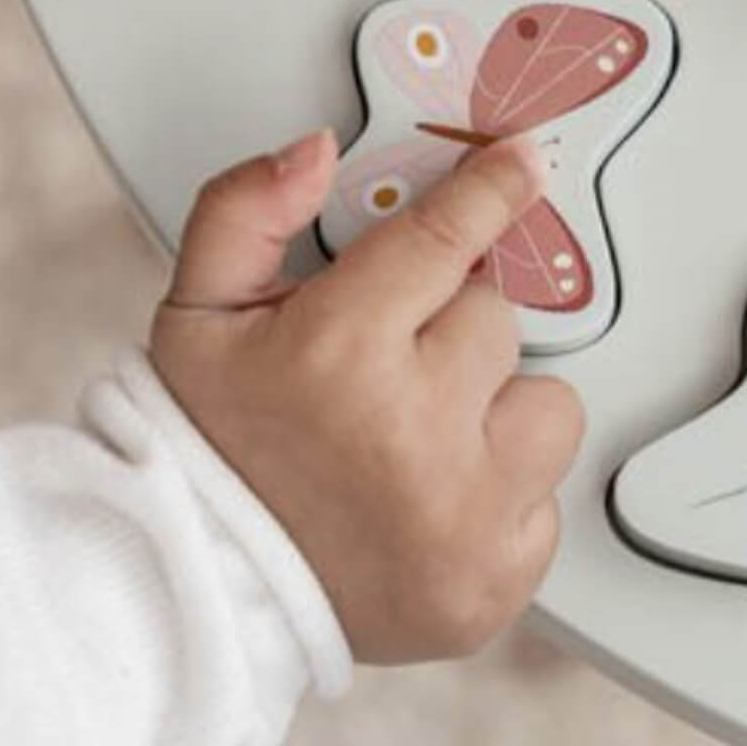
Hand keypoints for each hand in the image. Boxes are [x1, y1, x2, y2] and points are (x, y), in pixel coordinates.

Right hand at [149, 129, 585, 663]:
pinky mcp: (497, 577)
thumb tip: (317, 154)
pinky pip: (548, 497)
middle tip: (390, 372)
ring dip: (500, 411)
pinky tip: (436, 499)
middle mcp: (413, 432)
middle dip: (453, 331)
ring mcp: (465, 513)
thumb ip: (246, 211)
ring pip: (550, 405)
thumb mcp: (197, 314)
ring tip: (422, 439)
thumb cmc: (211, 449)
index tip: (522, 165)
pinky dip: (504, 493)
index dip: (491, 190)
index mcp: (341, 351)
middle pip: (498, 318)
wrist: (203, 591)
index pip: (447, 238)